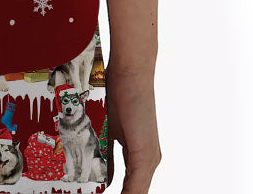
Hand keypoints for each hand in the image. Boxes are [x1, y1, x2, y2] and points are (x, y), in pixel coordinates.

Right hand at [104, 60, 160, 193]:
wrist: (131, 72)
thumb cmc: (120, 93)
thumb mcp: (109, 129)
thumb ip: (108, 154)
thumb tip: (104, 180)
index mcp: (139, 157)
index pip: (128, 188)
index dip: (114, 193)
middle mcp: (148, 161)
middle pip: (132, 192)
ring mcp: (148, 159)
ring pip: (134, 193)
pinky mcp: (145, 154)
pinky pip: (136, 188)